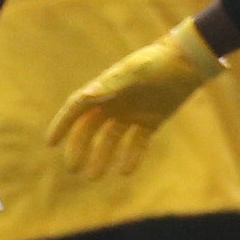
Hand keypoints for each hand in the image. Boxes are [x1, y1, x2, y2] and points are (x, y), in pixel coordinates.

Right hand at [49, 21, 223, 175]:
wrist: (188, 62)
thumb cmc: (158, 62)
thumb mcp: (136, 72)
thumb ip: (112, 84)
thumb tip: (87, 95)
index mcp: (104, 90)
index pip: (76, 110)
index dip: (62, 125)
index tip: (51, 143)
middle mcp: (114, 103)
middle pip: (90, 130)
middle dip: (79, 148)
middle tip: (73, 169)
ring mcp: (132, 113)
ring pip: (111, 140)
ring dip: (102, 158)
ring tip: (93, 177)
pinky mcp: (151, 121)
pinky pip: (137, 143)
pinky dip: (131, 157)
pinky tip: (125, 172)